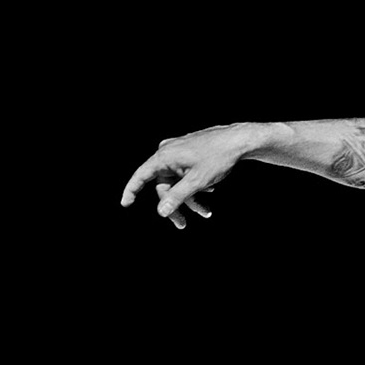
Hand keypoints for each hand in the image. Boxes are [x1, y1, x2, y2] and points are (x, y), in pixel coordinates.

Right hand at [118, 123, 261, 229]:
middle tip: (183, 225)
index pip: (142, 175)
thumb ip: (177, 197)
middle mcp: (168, 152)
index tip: (125, 204)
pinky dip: (194, 187)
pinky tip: (210, 190)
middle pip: (163, 185)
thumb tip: (161, 212)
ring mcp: (178, 152)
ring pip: (176, 182)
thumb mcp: (197, 181)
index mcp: (165, 155)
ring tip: (206, 212)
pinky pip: (184, 175)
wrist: (239, 140)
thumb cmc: (218, 157)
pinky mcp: (188, 154)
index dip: (131, 190)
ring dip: (189, 198)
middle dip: (175, 205)